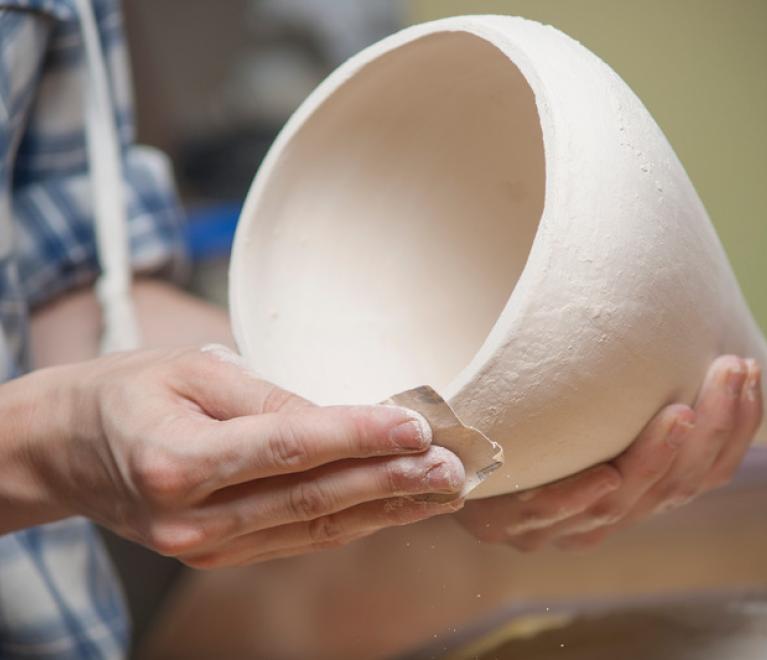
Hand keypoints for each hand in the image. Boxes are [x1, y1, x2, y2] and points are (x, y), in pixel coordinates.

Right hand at [8, 346, 464, 565]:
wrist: (67, 449)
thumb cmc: (127, 393)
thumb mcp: (190, 370)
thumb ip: (265, 398)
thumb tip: (341, 419)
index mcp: (176, 461)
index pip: (288, 447)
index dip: (358, 436)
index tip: (417, 426)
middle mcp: (191, 518)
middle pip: (312, 498)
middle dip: (390, 482)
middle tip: (453, 468)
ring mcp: (205, 547)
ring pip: (315, 528)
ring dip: (386, 510)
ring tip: (444, 491)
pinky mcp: (219, 555)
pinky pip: (299, 538)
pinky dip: (353, 522)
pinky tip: (396, 507)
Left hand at [455, 355, 761, 550]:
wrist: (453, 451)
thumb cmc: (531, 416)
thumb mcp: (588, 397)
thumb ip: (630, 385)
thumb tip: (678, 325)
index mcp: (637, 489)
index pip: (703, 471)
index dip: (734, 428)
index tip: (744, 370)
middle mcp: (606, 512)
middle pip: (675, 487)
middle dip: (709, 432)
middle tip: (725, 373)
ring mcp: (558, 524)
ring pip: (621, 505)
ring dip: (654, 460)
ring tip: (678, 413)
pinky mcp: (506, 522)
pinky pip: (546, 513)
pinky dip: (577, 497)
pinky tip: (605, 477)